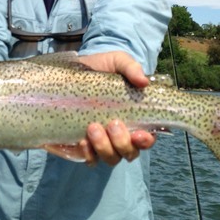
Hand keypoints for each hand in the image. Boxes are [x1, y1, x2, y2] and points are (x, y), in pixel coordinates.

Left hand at [77, 51, 155, 165]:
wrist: (72, 70)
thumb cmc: (100, 67)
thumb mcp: (116, 61)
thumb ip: (130, 67)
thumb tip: (143, 81)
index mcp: (134, 118)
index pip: (147, 138)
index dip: (146, 141)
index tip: (140, 134)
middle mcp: (120, 134)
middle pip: (129, 153)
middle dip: (123, 143)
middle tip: (113, 124)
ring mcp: (101, 142)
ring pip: (110, 158)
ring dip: (104, 148)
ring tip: (93, 127)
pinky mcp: (82, 144)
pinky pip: (89, 159)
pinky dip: (88, 153)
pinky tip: (82, 141)